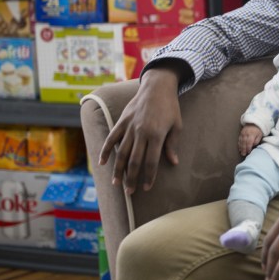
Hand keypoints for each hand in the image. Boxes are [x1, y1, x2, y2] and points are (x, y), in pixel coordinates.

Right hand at [98, 67, 182, 193]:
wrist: (157, 87)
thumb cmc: (170, 107)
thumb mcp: (177, 125)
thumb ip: (172, 144)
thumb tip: (173, 162)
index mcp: (156, 135)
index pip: (151, 162)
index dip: (149, 176)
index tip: (147, 188)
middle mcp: (141, 133)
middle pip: (134, 161)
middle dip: (131, 178)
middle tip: (129, 192)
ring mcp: (130, 127)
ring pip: (121, 152)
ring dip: (118, 170)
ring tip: (116, 184)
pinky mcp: (122, 121)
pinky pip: (112, 138)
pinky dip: (105, 150)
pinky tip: (101, 163)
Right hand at [239, 124, 263, 155]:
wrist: (254, 123)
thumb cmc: (258, 130)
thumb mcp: (260, 135)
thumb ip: (257, 141)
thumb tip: (253, 145)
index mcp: (252, 134)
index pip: (249, 142)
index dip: (248, 148)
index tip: (249, 152)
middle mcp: (246, 134)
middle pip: (244, 142)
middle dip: (244, 149)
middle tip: (243, 154)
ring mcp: (243, 133)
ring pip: (241, 141)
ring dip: (241, 147)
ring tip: (241, 152)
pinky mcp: (241, 133)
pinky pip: (239, 139)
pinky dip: (239, 144)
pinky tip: (240, 148)